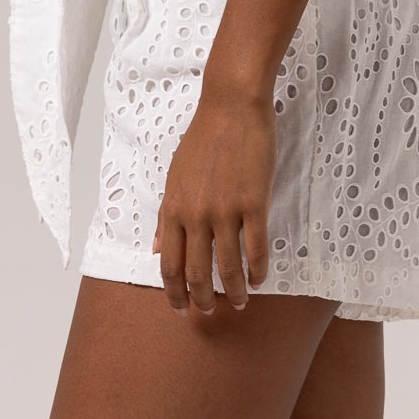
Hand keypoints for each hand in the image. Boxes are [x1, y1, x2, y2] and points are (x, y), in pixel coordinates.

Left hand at [151, 85, 276, 315]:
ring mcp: (225, 210)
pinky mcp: (253, 203)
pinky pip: (255, 248)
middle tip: (211, 312)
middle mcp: (196, 215)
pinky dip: (257, 270)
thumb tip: (158, 248)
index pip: (170, 264)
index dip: (175, 292)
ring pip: (228, 267)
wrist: (231, 106)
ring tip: (240, 302)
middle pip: (197, 273)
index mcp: (174, 209)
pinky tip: (260, 279)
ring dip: (234, 291)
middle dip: (203, 300)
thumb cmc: (203, 138)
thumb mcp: (175, 176)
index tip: (181, 309)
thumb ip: (167, 215)